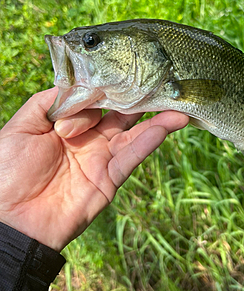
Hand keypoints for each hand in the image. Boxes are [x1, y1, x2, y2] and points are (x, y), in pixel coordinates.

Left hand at [0, 88, 188, 251]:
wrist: (10, 219)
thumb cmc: (7, 171)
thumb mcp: (22, 126)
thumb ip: (49, 102)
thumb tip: (79, 85)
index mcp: (67, 124)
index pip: (95, 99)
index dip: (107, 86)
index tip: (123, 70)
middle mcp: (88, 139)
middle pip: (120, 114)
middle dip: (140, 99)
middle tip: (164, 82)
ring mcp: (100, 159)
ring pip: (133, 134)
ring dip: (156, 120)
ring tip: (179, 106)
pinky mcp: (109, 180)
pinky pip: (131, 158)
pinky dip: (148, 143)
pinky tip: (165, 127)